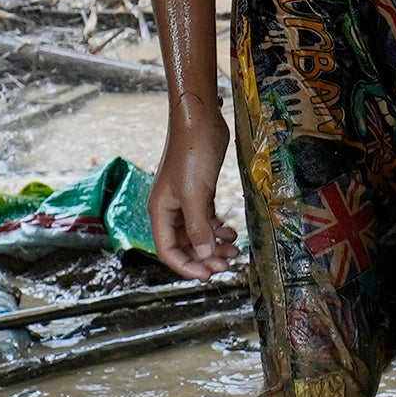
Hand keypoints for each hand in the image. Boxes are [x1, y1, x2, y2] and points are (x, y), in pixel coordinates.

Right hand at [154, 101, 242, 281]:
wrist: (200, 121)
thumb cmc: (191, 153)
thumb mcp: (195, 194)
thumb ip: (198, 227)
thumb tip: (204, 255)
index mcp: (160, 211)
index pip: (168, 250)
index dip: (186, 266)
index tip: (208, 275)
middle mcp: (170, 209)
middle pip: (184, 245)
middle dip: (205, 257)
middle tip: (228, 263)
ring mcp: (185, 200)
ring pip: (198, 233)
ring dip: (214, 244)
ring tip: (235, 250)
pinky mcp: (199, 192)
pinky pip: (206, 219)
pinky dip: (218, 228)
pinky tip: (231, 232)